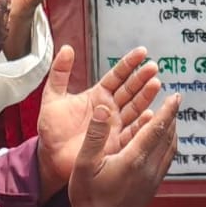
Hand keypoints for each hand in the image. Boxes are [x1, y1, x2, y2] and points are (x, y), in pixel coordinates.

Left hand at [37, 45, 160, 198]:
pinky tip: (151, 115)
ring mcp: (114, 126)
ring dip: (146, 97)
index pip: (117, 76)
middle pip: (130, 90)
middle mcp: (110, 109)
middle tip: (153, 67)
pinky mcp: (115, 143)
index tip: (142, 52)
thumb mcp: (53, 97)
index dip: (129, 64)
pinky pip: (131, 133)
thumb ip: (60, 73)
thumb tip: (66, 48)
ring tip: (155, 84)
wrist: (50, 158)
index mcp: (98, 95)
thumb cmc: (52, 129)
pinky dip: (142, 124)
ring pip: (134, 108)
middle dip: (142, 78)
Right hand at [69, 88, 180, 206]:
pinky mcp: (152, 189)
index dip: (167, 110)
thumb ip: (95, 135)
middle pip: (168, 138)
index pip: (156, 129)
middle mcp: (149, 169)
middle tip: (174, 101)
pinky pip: (166, 162)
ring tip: (170, 118)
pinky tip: (162, 144)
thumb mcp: (84, 164)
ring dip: (172, 132)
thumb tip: (104, 109)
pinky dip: (168, 146)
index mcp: (134, 160)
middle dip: (172, 117)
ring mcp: (153, 181)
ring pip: (170, 150)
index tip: (176, 96)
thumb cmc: (88, 197)